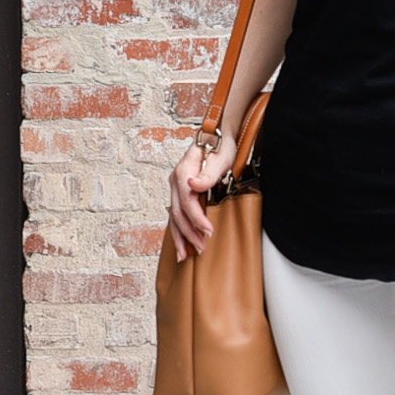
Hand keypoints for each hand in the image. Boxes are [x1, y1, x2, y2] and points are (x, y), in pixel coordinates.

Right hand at [166, 132, 236, 260]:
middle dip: (189, 233)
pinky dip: (178, 232)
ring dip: (180, 237)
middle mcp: (175, 181)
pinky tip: (182, 247)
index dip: (197, 218)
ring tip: (187, 255)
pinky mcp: (179, 194)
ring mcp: (175, 188)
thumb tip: (193, 185)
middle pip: (178, 212)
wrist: (216, 138)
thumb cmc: (221, 147)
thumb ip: (208, 174)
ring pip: (173, 217)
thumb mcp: (220, 157)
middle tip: (202, 248)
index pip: (187, 200)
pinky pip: (176, 216)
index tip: (209, 231)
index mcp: (184, 172)